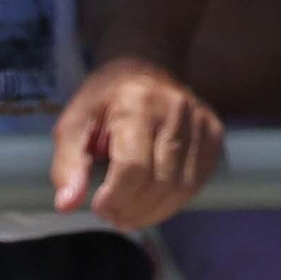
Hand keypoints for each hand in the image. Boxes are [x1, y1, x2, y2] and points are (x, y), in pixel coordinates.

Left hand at [49, 57, 222, 228]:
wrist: (145, 64)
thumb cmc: (105, 100)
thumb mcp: (74, 124)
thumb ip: (68, 165)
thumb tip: (67, 205)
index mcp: (138, 102)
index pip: (133, 168)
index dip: (115, 199)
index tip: (99, 206)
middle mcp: (175, 108)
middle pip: (159, 184)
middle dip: (131, 211)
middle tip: (112, 215)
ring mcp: (200, 120)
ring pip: (181, 189)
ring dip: (151, 214)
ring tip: (128, 213)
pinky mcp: (213, 133)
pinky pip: (196, 183)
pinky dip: (172, 203)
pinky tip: (151, 201)